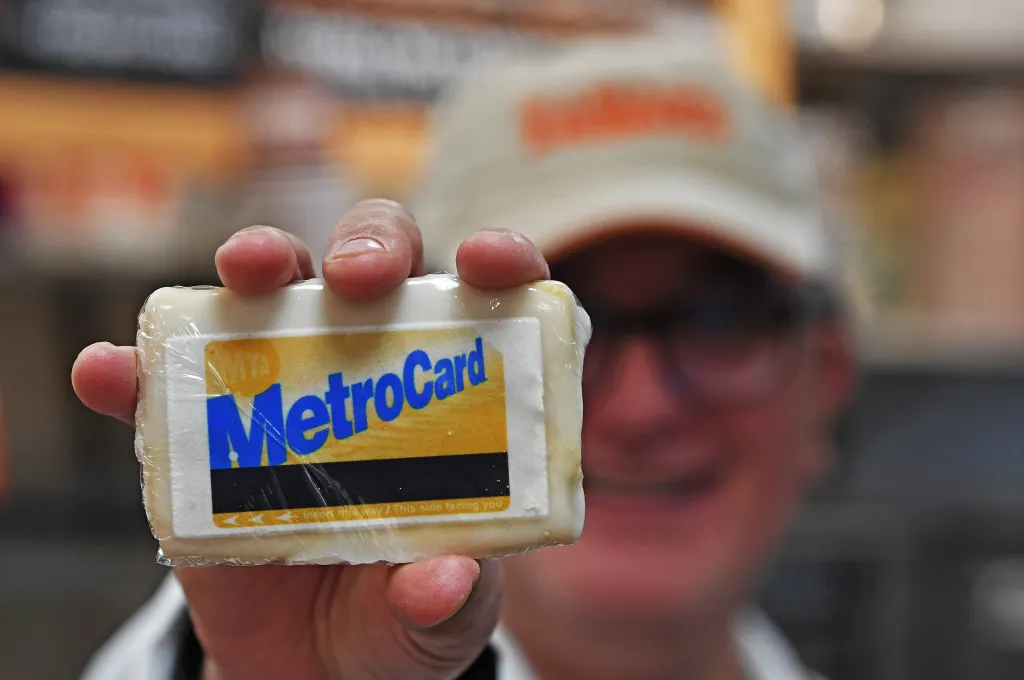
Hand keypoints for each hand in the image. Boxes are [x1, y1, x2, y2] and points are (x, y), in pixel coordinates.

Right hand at [71, 199, 551, 679]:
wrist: (309, 665)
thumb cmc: (400, 617)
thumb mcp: (441, 621)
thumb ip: (448, 602)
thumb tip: (443, 580)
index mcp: (448, 394)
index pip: (484, 300)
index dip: (495, 260)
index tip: (487, 263)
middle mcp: (369, 365)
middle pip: (373, 268)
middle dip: (367, 245)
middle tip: (357, 275)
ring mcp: (281, 388)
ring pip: (273, 293)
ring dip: (258, 263)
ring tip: (243, 274)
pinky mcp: (204, 432)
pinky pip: (162, 388)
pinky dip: (135, 372)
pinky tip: (110, 372)